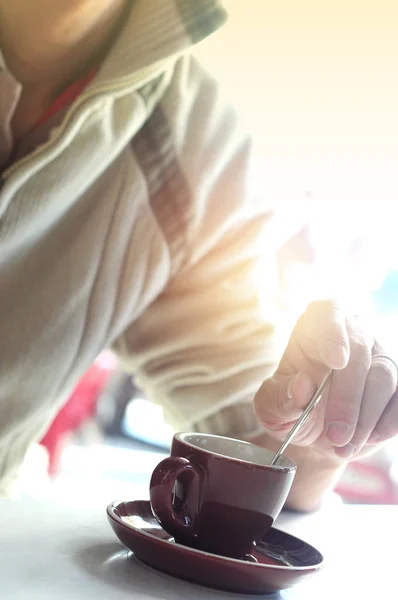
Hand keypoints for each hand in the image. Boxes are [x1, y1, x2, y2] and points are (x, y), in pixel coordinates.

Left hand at [254, 300, 397, 461]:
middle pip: (360, 352)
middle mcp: (352, 331)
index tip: (335, 362)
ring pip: (384, 376)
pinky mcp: (397, 383)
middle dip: (348, 397)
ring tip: (342, 445)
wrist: (317, 431)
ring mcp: (379, 354)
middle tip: (335, 433)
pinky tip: (367, 439)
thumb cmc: (290, 407)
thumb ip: (280, 397)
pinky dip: (387, 422)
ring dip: (366, 416)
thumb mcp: (271, 407)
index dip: (334, 335)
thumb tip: (302, 386)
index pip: (329, 313)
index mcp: (316, 324)